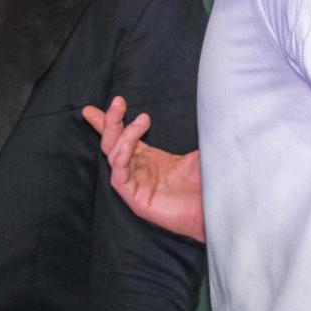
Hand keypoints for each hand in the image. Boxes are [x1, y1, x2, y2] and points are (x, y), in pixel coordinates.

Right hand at [82, 96, 204, 242]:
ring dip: (123, 135)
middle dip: (110, 122)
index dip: (108, 122)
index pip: (122, 137)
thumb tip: (203, 110)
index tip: (93, 108)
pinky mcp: (135, 199)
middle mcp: (138, 170)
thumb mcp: (196, 151)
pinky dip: (121, 158)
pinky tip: (129, 145)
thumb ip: (193, 131)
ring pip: (114, 157)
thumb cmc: (208, 184)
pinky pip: (119, 176)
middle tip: (118, 102)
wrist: (217, 209)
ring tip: (142, 120)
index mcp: (148, 158)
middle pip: (113, 143)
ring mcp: (135, 185)